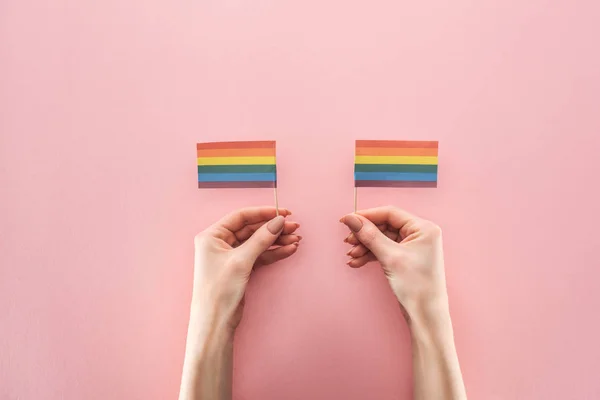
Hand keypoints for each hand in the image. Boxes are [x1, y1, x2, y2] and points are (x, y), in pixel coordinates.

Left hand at [193, 207, 300, 331]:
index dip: (263, 213)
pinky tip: (289, 250)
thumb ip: (261, 239)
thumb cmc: (219, 291)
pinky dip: (274, 252)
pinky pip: (260, 255)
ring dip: (277, 241)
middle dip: (273, 228)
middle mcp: (220, 243)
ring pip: (258, 242)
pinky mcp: (240, 268)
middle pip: (252, 229)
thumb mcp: (241, 261)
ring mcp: (231, 256)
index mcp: (212, 236)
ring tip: (296, 240)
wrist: (215, 322)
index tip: (283, 213)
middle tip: (294, 228)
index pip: (241, 217)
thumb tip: (278, 221)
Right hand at [340, 206, 447, 320]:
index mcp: (423, 228)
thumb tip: (352, 219)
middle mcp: (420, 234)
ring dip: (365, 246)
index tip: (347, 220)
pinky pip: (385, 250)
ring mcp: (413, 247)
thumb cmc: (417, 287)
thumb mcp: (390, 258)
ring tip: (352, 256)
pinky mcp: (406, 259)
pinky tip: (357, 262)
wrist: (425, 316)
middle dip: (365, 235)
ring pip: (383, 239)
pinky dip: (371, 255)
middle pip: (385, 226)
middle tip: (348, 241)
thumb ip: (370, 235)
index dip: (366, 216)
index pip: (390, 213)